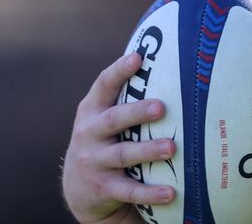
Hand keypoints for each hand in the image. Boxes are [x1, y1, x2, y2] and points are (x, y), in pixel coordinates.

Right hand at [62, 53, 175, 223]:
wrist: (80, 187)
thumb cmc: (105, 139)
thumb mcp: (105, 116)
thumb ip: (126, 95)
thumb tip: (169, 61)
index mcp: (92, 110)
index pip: (103, 85)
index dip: (119, 71)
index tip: (138, 57)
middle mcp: (89, 133)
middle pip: (113, 120)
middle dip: (137, 112)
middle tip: (161, 107)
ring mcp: (94, 161)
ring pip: (123, 155)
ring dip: (148, 151)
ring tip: (171, 148)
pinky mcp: (102, 188)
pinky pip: (128, 190)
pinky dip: (149, 192)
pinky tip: (170, 193)